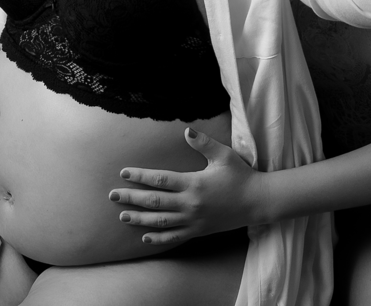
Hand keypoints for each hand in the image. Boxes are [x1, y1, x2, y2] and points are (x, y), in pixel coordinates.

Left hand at [109, 127, 266, 244]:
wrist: (257, 201)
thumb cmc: (241, 175)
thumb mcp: (224, 155)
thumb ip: (204, 144)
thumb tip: (186, 131)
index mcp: (194, 183)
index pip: (160, 179)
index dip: (140, 176)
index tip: (124, 173)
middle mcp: (190, 204)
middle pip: (154, 201)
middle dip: (131, 198)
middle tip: (113, 195)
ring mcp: (193, 220)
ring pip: (160, 221)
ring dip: (139, 219)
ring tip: (123, 216)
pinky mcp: (198, 230)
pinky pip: (175, 237)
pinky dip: (158, 238)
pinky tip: (145, 238)